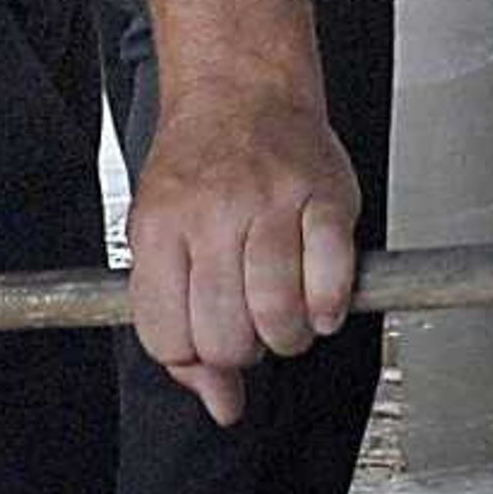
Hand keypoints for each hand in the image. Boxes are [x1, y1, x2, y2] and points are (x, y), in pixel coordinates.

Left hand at [128, 80, 362, 427]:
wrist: (241, 88)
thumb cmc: (198, 167)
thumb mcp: (160, 236)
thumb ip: (179, 325)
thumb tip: (220, 405)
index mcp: (161, 226)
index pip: (169, 337)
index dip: (192, 357)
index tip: (206, 340)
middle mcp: (213, 213)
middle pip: (227, 334)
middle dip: (243, 350)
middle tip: (249, 326)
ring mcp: (272, 202)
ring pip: (278, 314)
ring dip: (288, 336)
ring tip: (285, 316)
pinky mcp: (326, 196)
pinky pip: (332, 279)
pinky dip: (329, 307)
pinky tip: (319, 300)